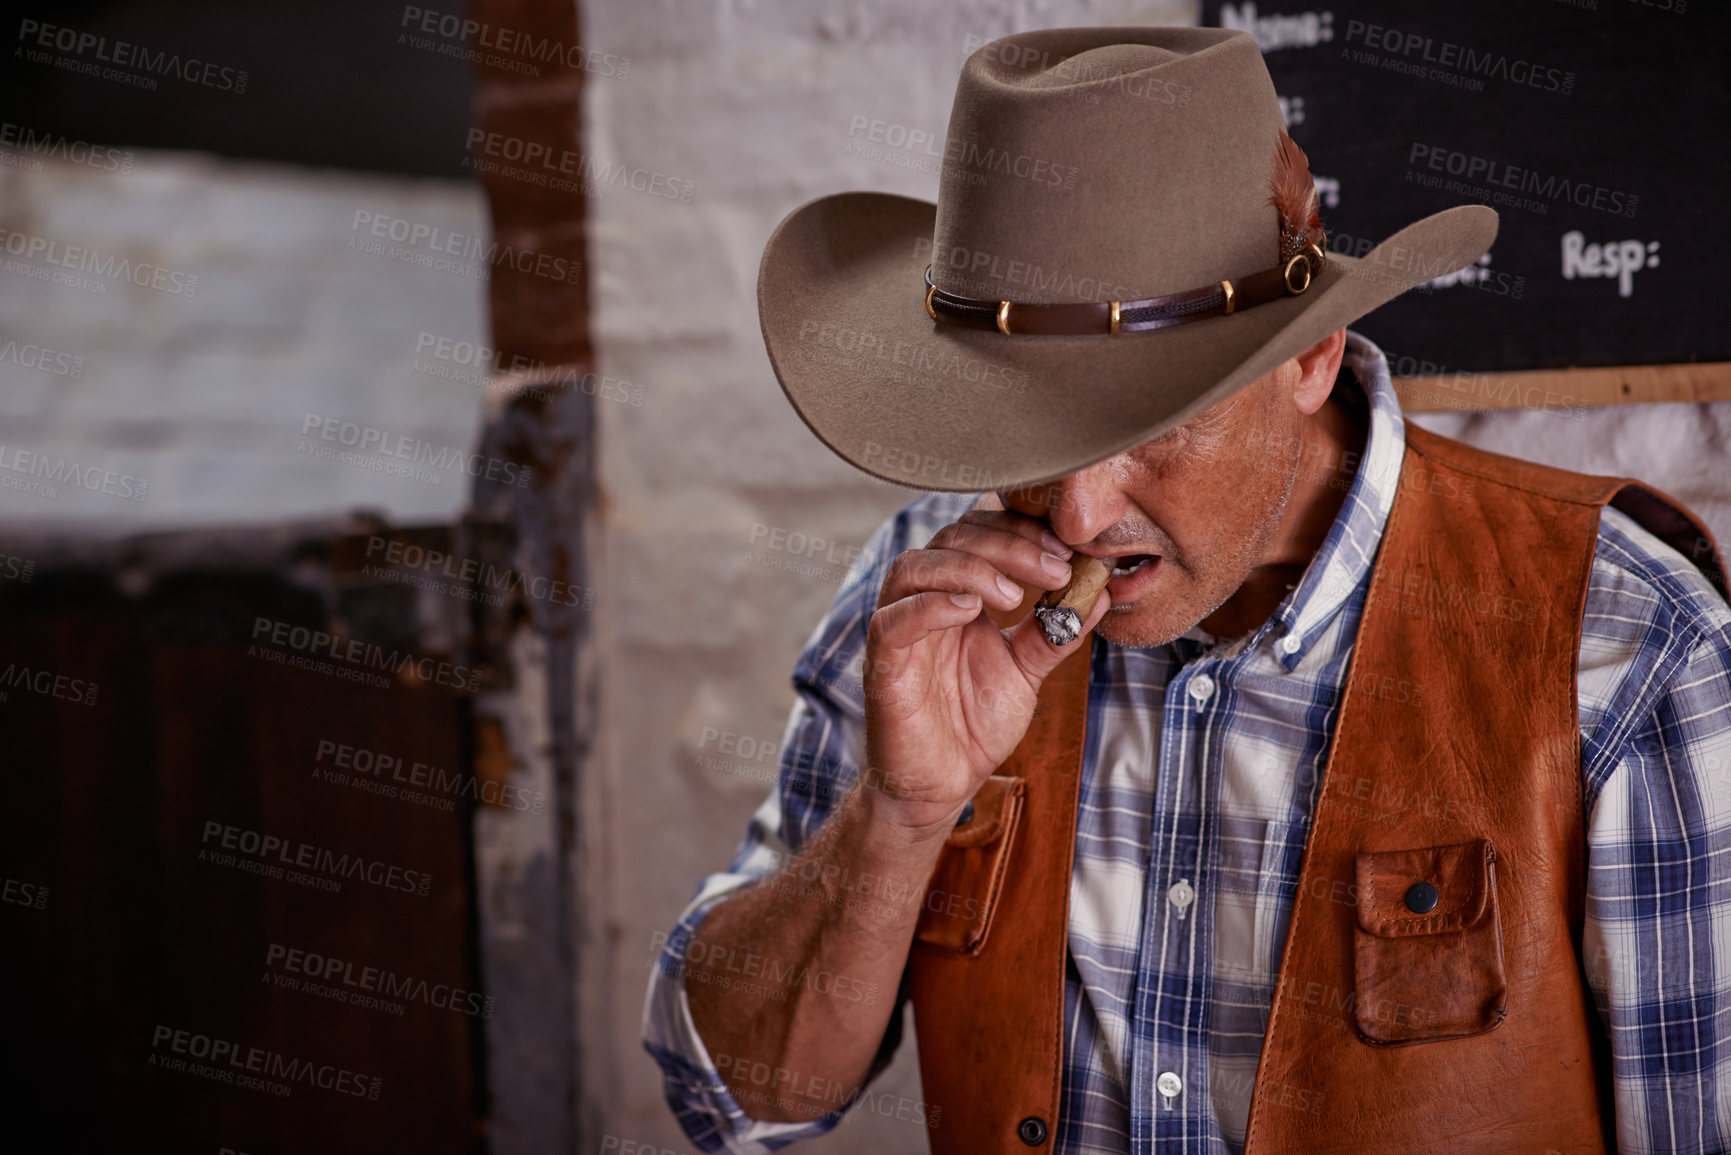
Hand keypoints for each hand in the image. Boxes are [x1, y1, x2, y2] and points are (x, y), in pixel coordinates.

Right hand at [861, 503, 1109, 839]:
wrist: (942, 783)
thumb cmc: (975, 724)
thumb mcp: (1027, 669)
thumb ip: (1055, 627)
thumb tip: (1101, 590)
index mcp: (955, 592)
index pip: (978, 532)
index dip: (1020, 530)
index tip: (1066, 549)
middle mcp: (922, 601)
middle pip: (951, 539)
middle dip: (1008, 545)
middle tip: (1055, 567)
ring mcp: (898, 629)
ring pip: (914, 568)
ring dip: (969, 568)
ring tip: (1013, 594)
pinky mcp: (882, 664)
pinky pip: (892, 621)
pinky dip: (929, 605)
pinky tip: (969, 608)